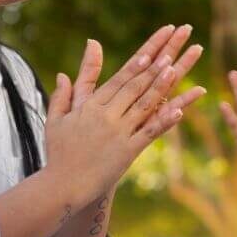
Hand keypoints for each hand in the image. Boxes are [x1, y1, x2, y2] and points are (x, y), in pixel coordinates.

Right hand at [45, 25, 205, 204]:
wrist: (63, 186)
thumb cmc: (58, 153)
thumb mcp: (56, 119)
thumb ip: (63, 94)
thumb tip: (63, 73)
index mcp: (91, 106)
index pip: (118, 79)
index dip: (136, 64)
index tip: (150, 51)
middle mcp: (106, 116)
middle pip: (134, 86)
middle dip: (154, 66)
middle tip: (171, 50)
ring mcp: (118, 133)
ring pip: (144, 105)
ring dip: (161, 86)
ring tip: (175, 68)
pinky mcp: (127, 152)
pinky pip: (149, 133)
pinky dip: (164, 121)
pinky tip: (179, 110)